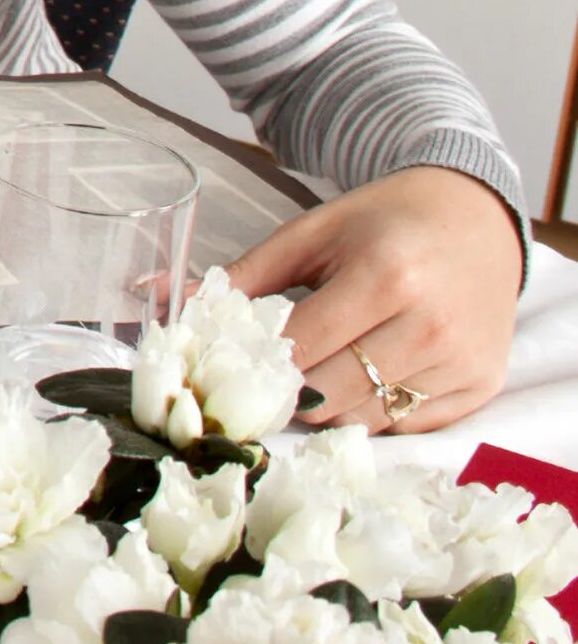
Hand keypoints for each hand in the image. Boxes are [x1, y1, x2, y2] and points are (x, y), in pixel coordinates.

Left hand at [227, 164, 522, 435]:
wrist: (477, 219)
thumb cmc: (383, 223)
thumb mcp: (310, 234)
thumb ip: (242, 276)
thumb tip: (162, 297)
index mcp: (385, 275)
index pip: (300, 347)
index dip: (256, 360)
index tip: (231, 360)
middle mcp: (430, 325)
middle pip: (329, 394)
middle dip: (286, 389)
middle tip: (270, 369)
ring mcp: (461, 362)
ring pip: (364, 418)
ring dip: (326, 404)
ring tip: (318, 367)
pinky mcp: (481, 387)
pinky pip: (404, 425)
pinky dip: (372, 409)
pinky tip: (365, 373)